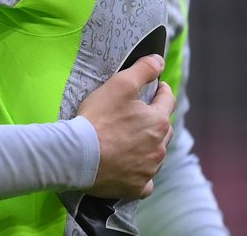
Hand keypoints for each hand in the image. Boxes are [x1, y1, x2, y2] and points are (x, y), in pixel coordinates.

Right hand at [76, 54, 173, 198]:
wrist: (79, 155)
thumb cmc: (99, 118)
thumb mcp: (120, 84)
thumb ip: (143, 69)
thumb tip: (159, 60)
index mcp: (158, 121)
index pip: (167, 100)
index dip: (162, 91)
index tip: (157, 88)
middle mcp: (159, 146)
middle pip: (163, 129)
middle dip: (155, 120)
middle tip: (138, 115)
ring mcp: (150, 169)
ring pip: (155, 154)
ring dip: (148, 146)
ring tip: (129, 141)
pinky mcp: (138, 186)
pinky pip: (145, 180)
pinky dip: (141, 173)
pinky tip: (130, 168)